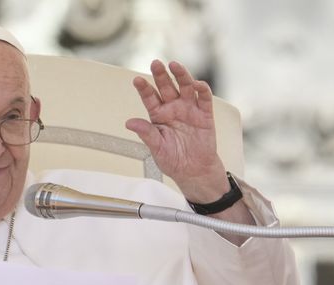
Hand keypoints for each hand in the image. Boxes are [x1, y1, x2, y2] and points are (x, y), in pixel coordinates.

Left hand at [126, 60, 228, 202]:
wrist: (194, 171)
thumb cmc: (173, 160)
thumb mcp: (156, 149)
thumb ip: (146, 133)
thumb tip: (129, 122)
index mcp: (158, 116)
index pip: (149, 98)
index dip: (144, 88)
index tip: (137, 80)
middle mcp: (173, 108)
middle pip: (166, 87)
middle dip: (161, 75)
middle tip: (155, 63)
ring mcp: (189, 109)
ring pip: (185, 87)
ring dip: (181, 75)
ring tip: (175, 65)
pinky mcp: (204, 114)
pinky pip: (203, 98)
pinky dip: (202, 90)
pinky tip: (197, 84)